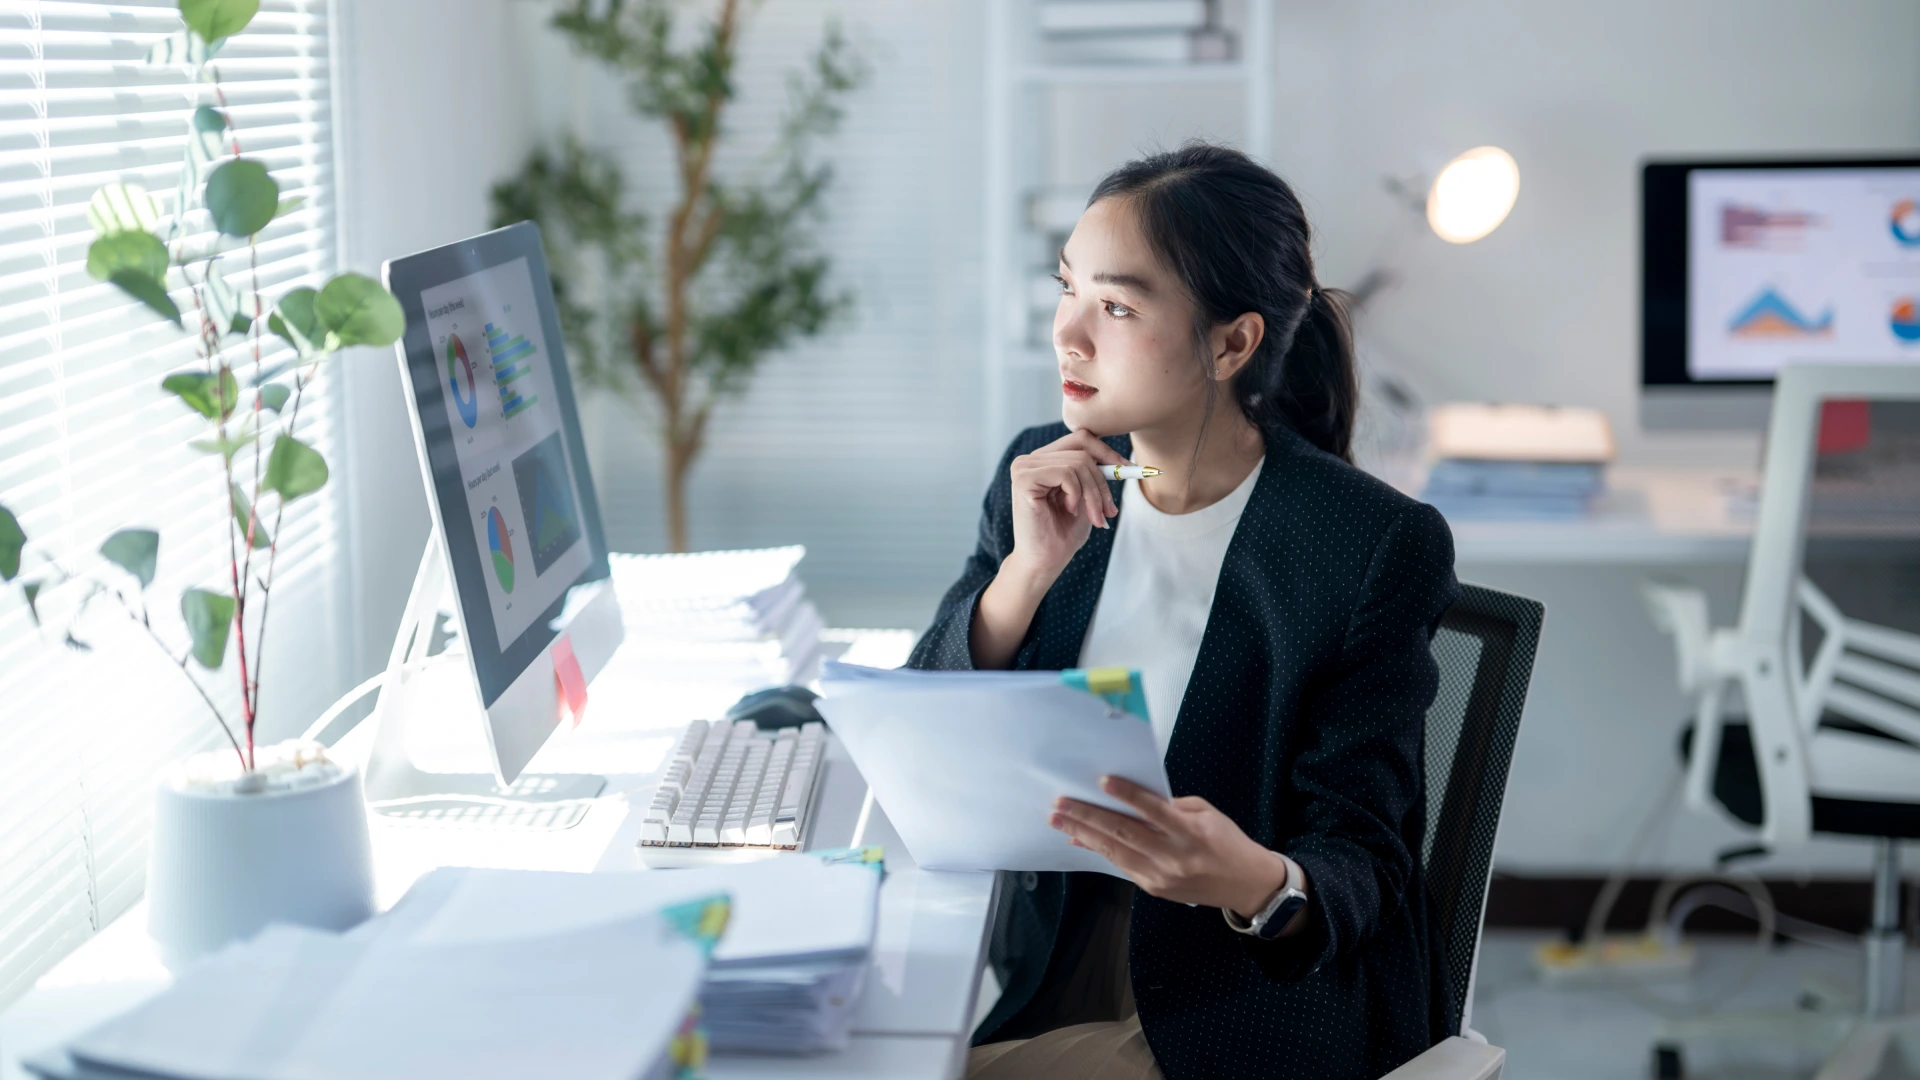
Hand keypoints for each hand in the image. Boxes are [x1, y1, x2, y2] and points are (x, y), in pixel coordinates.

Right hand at [1004, 429, 1131, 584]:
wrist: (1045, 561)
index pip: (1080, 438)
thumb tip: (1120, 460)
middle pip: (1082, 450)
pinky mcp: (1023, 478)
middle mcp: (1031, 459)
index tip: (1127, 469)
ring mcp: (1024, 467)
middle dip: (1103, 482)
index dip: (1106, 451)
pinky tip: (1069, 511)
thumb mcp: (1086, 498)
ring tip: (1093, 516)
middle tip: (1109, 510)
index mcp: (1045, 460)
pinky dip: (1076, 495)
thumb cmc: (1063, 533)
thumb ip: (1094, 475)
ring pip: (1078, 463)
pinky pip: (1066, 474)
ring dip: (1093, 494)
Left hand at [1050, 776, 1305, 924]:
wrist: (1245, 884)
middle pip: (1124, 832)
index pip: (1153, 810)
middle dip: (1088, 816)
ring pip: (1115, 852)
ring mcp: (1161, 876)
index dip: (1127, 795)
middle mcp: (1173, 856)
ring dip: (1084, 834)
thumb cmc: (1227, 840)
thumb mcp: (1206, 813)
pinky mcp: (1153, 888)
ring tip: (1059, 820)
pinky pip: (1121, 865)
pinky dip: (1099, 851)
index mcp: (1190, 832)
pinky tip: (1080, 839)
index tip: (1102, 781)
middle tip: (1060, 803)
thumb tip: (1130, 800)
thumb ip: (1170, 807)